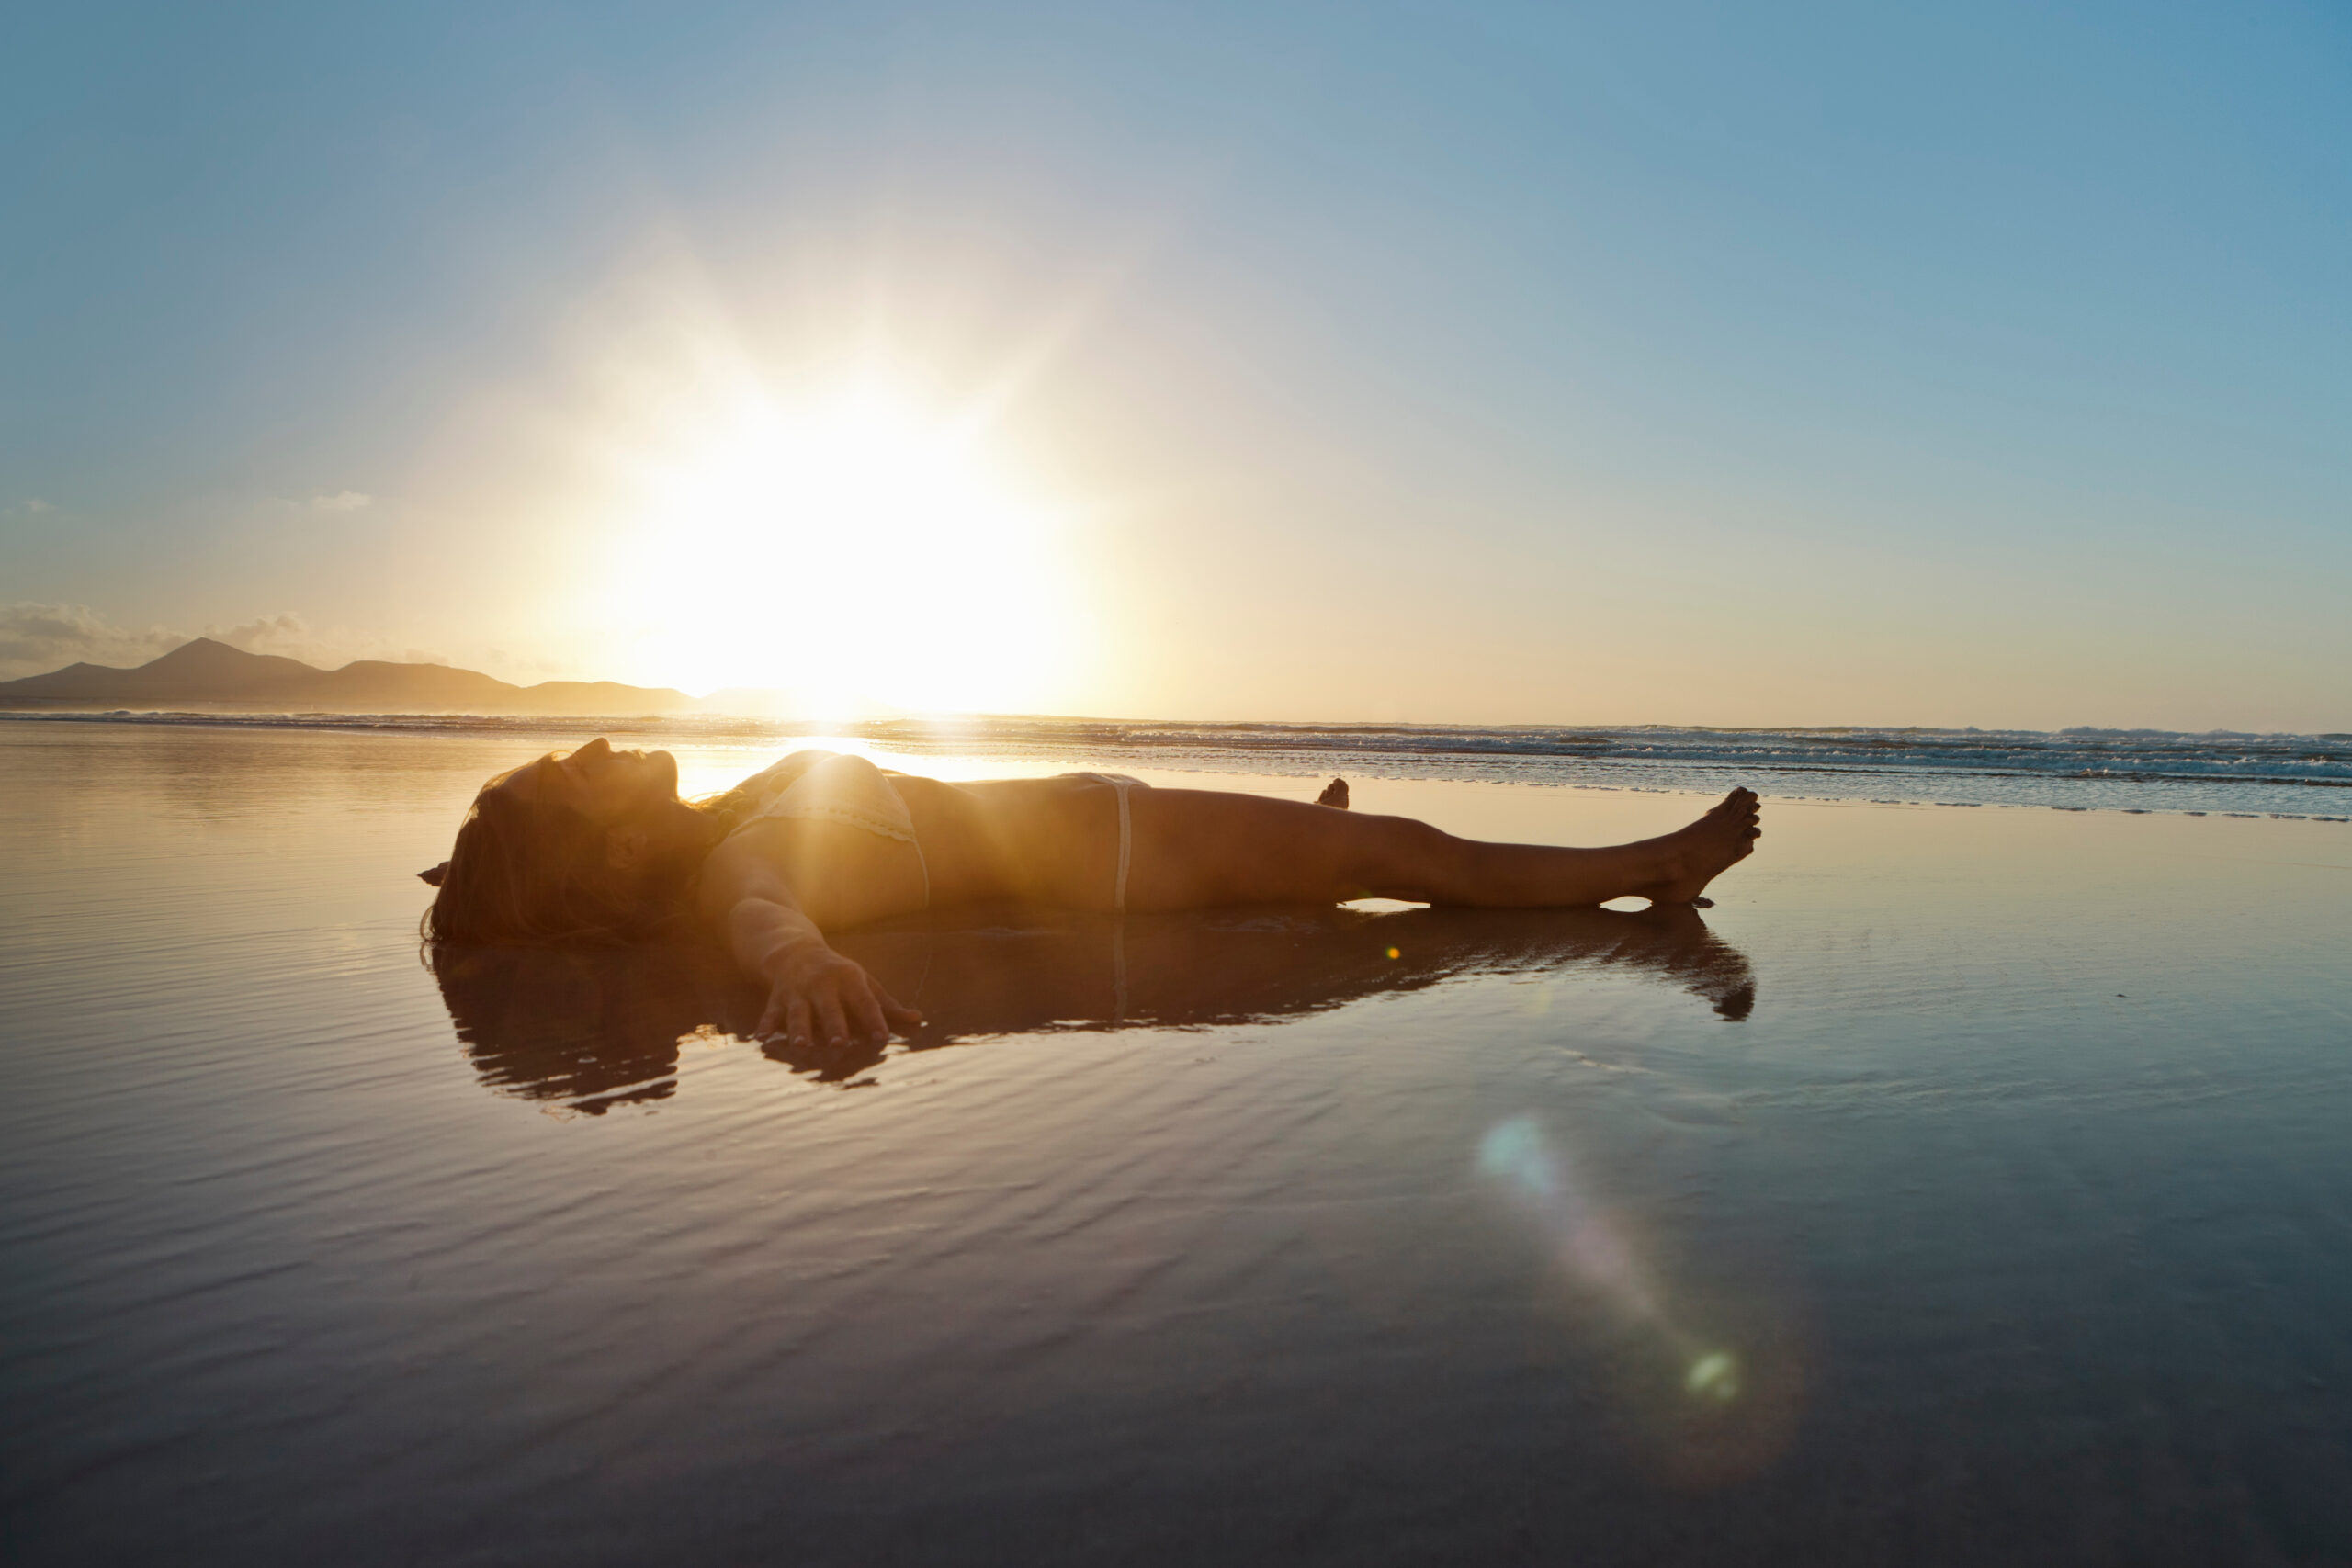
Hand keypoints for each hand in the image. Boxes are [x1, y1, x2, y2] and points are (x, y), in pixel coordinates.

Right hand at [755, 945, 922, 1050]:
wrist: (794, 948)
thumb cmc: (838, 974)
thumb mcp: (864, 983)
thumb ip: (888, 1005)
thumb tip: (918, 1019)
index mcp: (850, 980)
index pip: (865, 1002)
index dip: (874, 1020)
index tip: (882, 1039)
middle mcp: (824, 984)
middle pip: (830, 1008)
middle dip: (834, 1025)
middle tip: (838, 1044)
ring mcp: (799, 990)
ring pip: (798, 1012)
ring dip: (799, 1029)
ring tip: (801, 1047)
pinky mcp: (778, 996)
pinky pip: (770, 1011)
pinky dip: (765, 1024)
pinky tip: (761, 1039)